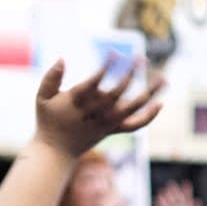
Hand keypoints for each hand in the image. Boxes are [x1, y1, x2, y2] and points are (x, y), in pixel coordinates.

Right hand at [33, 58, 163, 158]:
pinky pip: (135, 125)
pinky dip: (149, 116)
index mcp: (78, 102)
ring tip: (164, 78)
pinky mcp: (113, 130)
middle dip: (132, 74)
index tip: (115, 53)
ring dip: (150, 93)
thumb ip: (51, 78)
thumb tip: (61, 58)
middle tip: (141, 57)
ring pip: (132, 108)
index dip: (106, 67)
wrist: (56, 152)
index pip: (96, 82)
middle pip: (118, 93)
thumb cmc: (48, 121)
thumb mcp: (42, 98)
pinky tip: (160, 103)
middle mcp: (95, 112)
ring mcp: (106, 123)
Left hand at [154, 180, 201, 205]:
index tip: (186, 182)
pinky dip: (159, 204)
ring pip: (170, 203)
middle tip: (171, 183)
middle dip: (175, 190)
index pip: (189, 198)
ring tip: (162, 189)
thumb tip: (199, 201)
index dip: (188, 190)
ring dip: (166, 196)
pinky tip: (156, 198)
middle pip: (179, 199)